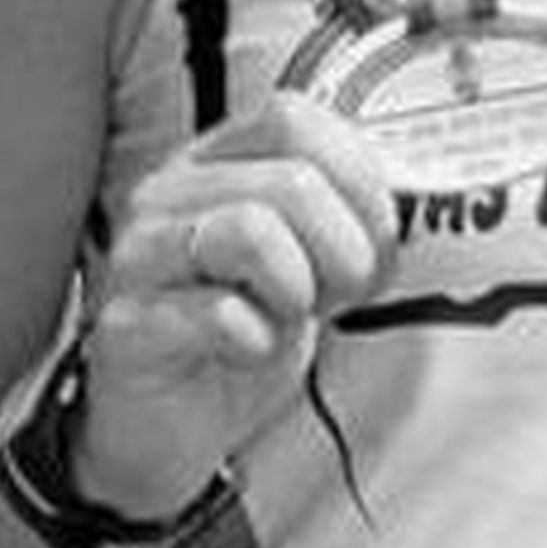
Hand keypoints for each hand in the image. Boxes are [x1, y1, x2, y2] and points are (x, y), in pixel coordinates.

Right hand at [75, 94, 397, 518]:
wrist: (168, 429)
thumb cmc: (243, 333)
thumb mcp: (309, 261)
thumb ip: (349, 217)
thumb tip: (419, 200)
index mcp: (214, 162)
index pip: (293, 118)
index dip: (357, 177)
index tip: (374, 236)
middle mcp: (168, 194)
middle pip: (292, 181)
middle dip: (344, 250)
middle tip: (336, 295)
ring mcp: (140, 256)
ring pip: (250, 230)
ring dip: (298, 290)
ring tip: (286, 319)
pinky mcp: (128, 323)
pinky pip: (216, 313)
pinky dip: (255, 340)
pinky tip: (246, 351)